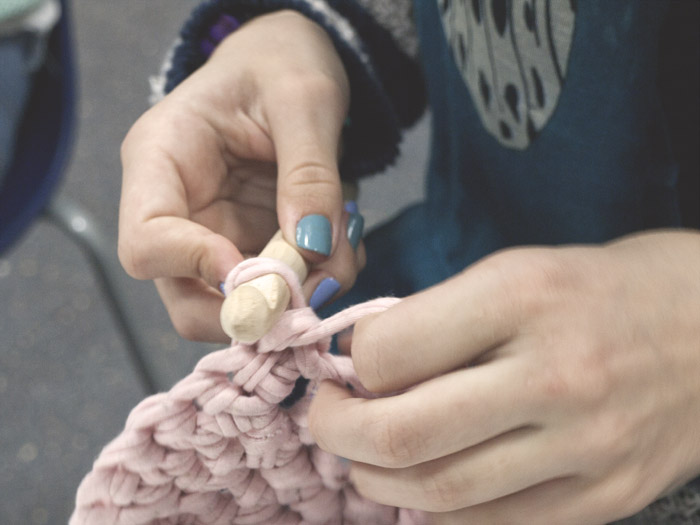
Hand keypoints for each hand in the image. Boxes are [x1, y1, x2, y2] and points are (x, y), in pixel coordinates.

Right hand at [118, 10, 363, 341]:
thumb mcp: (304, 98)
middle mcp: (178, 210)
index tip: (260, 265)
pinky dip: (320, 279)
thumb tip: (311, 248)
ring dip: (303, 292)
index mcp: (160, 160)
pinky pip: (281, 290)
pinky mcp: (252, 248)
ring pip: (242, 305)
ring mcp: (215, 236)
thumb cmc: (280, 63)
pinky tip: (342, 239)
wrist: (290, 66)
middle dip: (257, 305)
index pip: (145, 244)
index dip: (196, 267)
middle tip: (318, 281)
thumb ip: (309, 172)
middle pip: (186, 298)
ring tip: (344, 239)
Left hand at [309, 230, 699, 523]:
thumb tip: (360, 368)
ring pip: (440, 493)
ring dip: (376, 481)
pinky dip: (437, 510)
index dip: (348, 361)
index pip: (391, 350)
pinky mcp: (608, 498)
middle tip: (325, 419)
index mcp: (523, 297)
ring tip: (364, 459)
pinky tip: (425, 485)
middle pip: (404, 434)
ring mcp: (587, 447)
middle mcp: (556, 376)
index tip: (342, 364)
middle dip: (337, 433)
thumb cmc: (596, 290)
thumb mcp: (513, 271)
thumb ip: (437, 320)